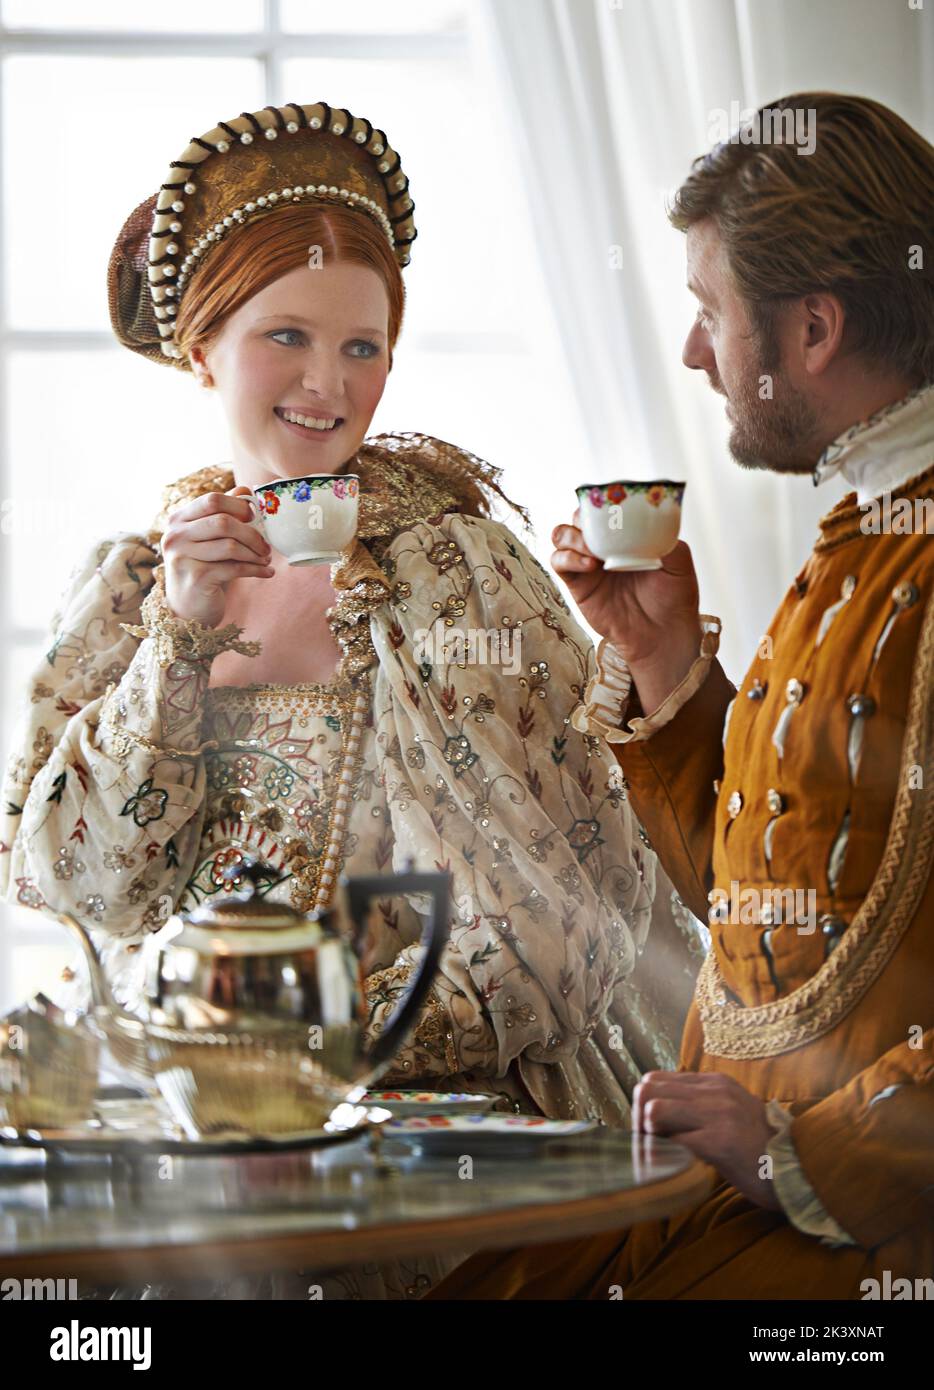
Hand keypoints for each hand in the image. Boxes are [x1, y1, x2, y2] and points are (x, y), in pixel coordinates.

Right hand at [162, 487, 273, 627]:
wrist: (187, 609)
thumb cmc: (203, 568)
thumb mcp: (208, 539)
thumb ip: (223, 513)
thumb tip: (246, 490)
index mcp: (178, 520)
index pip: (212, 500)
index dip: (238, 505)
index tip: (254, 516)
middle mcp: (175, 536)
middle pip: (223, 522)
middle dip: (252, 533)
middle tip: (266, 545)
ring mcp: (183, 557)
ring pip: (231, 546)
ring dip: (255, 553)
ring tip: (266, 559)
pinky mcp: (196, 578)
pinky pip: (234, 568)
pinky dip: (256, 570)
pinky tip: (267, 572)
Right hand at [550, 510, 701, 667]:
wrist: (663, 634)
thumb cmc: (673, 598)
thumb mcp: (679, 561)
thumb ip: (664, 537)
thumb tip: (649, 522)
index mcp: (625, 535)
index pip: (604, 507)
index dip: (601, 502)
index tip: (611, 505)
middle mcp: (603, 546)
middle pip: (578, 517)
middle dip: (584, 517)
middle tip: (602, 530)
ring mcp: (588, 564)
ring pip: (561, 535)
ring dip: (573, 536)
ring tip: (594, 552)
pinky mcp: (578, 585)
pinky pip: (559, 562)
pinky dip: (568, 558)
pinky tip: (590, 565)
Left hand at [634, 1071, 782, 1210]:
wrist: (799, 1169)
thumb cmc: (758, 1147)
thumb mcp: (728, 1113)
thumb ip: (698, 1106)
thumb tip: (654, 1114)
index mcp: (714, 1082)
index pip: (655, 1079)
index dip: (643, 1105)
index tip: (647, 1130)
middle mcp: (715, 1091)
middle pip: (648, 1090)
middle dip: (638, 1119)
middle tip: (648, 1143)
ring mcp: (719, 1114)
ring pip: (655, 1111)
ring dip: (649, 1136)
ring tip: (661, 1153)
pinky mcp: (722, 1141)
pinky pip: (675, 1143)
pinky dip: (664, 1157)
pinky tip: (670, 1167)